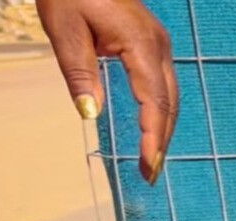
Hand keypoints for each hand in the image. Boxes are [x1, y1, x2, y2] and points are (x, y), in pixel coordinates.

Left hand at [38, 0, 177, 184]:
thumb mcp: (64, 30)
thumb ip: (79, 73)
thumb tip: (91, 114)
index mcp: (141, 44)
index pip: (154, 101)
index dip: (153, 137)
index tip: (148, 165)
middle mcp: (159, 47)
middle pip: (169, 104)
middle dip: (162, 141)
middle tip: (150, 174)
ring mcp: (160, 45)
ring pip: (171, 96)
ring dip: (163, 128)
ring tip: (151, 157)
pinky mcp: (153, 44)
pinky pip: (164, 85)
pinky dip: (160, 111)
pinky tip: (150, 127)